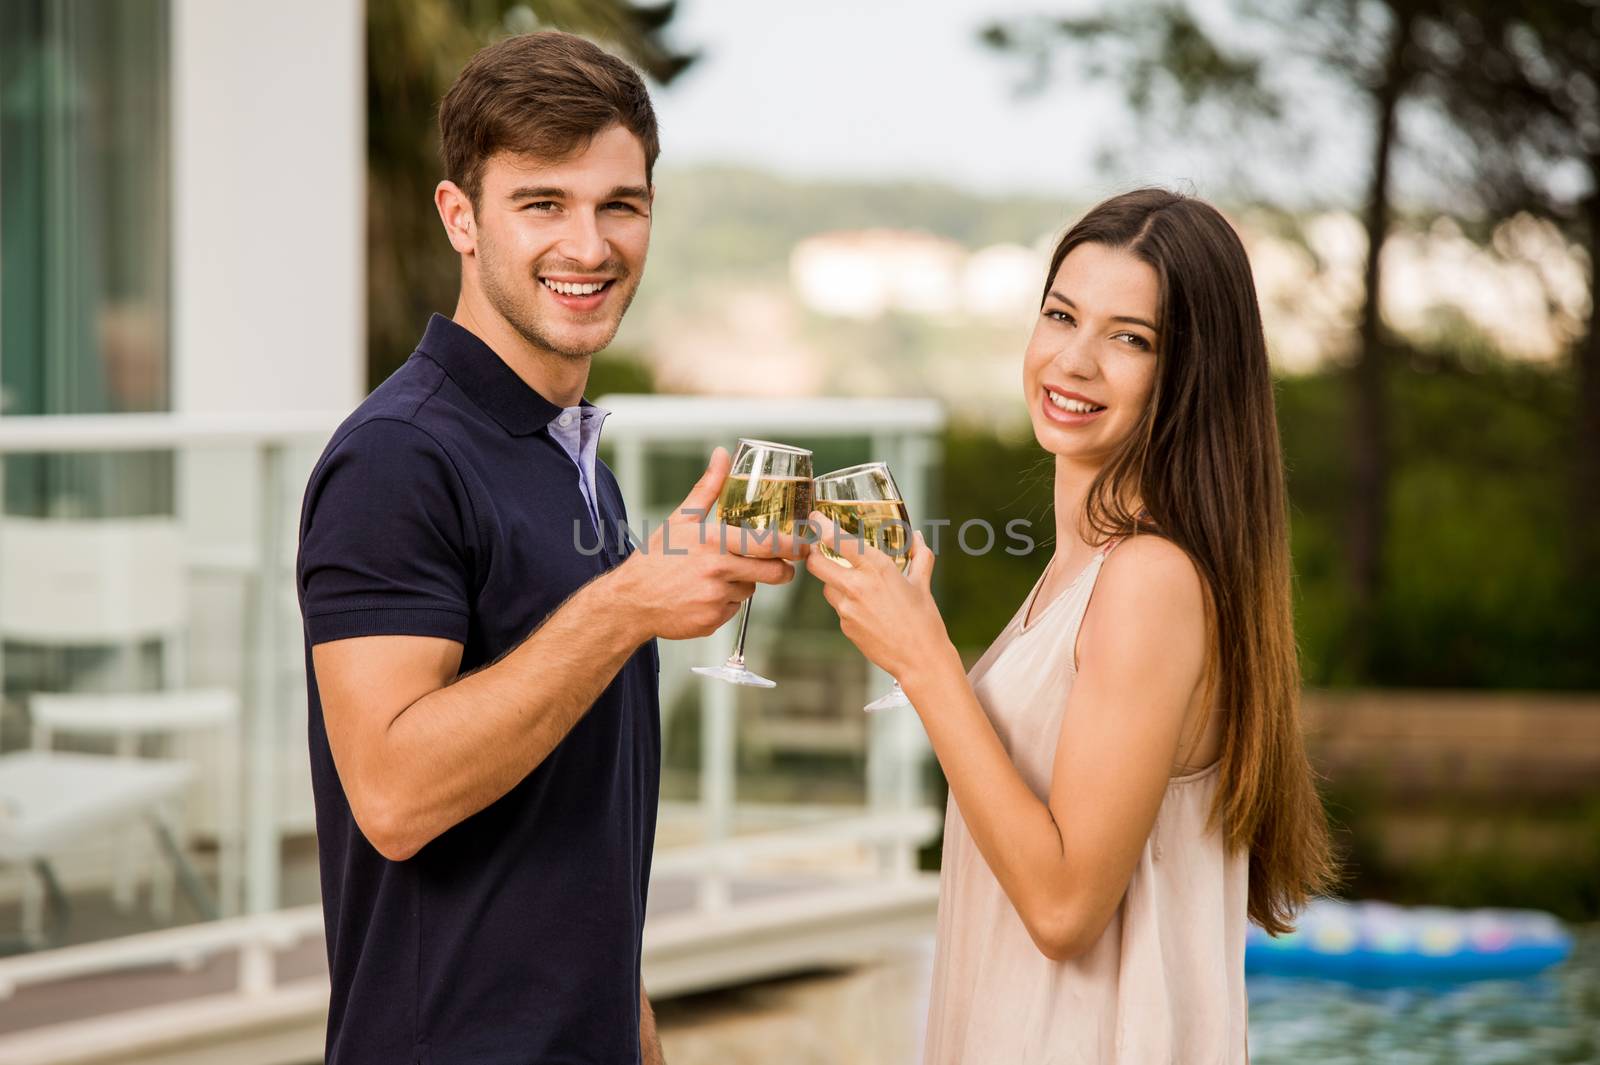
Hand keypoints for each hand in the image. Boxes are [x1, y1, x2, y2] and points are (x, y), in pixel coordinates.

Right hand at [604, 447, 801, 641]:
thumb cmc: (656, 557)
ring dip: (743, 584)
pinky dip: (725, 603)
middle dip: (783, 571)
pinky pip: (733, 610)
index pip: (766, 544)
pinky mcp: (712, 620)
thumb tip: (723, 455)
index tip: (804, 545)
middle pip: (771, 573)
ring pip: (749, 591)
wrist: (630, 600)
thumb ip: (709, 488)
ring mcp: (715, 598)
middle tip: (783, 568)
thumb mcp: (681, 519)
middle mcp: (717, 571)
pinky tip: (703, 595)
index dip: (792, 546)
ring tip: (715, 578)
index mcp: (713, 542)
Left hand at [804, 512, 954, 684]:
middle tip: (817, 549)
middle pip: (816, 564)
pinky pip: (838, 608)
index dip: (822, 527)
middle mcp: (857, 586)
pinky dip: (846, 604)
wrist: (920, 660)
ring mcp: (848, 608)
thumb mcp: (922, 583)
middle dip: (813, 554)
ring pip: (826, 587)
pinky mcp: (845, 627)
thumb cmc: (924, 620)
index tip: (816, 518)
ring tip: (854, 584)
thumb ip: (919, 556)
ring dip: (833, 582)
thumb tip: (917, 537)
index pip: (839, 541)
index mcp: (877, 569)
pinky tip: (866, 610)